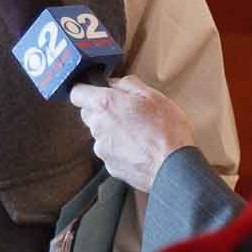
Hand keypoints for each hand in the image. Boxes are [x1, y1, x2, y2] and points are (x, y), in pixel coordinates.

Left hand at [68, 75, 198, 192]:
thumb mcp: (153, 95)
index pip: (77, 93)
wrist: (174, 168)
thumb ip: (128, 84)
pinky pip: (110, 152)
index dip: (85, 90)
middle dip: (102, 110)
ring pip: (100, 134)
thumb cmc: (166, 130)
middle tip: (126, 111)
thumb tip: (114, 83)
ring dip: (112, 131)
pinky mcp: (110, 166)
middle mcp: (98, 126)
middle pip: (88, 114)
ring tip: (138, 133)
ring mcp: (102, 149)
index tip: (95, 90)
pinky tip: (139, 148)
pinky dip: (120, 149)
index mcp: (105, 104)